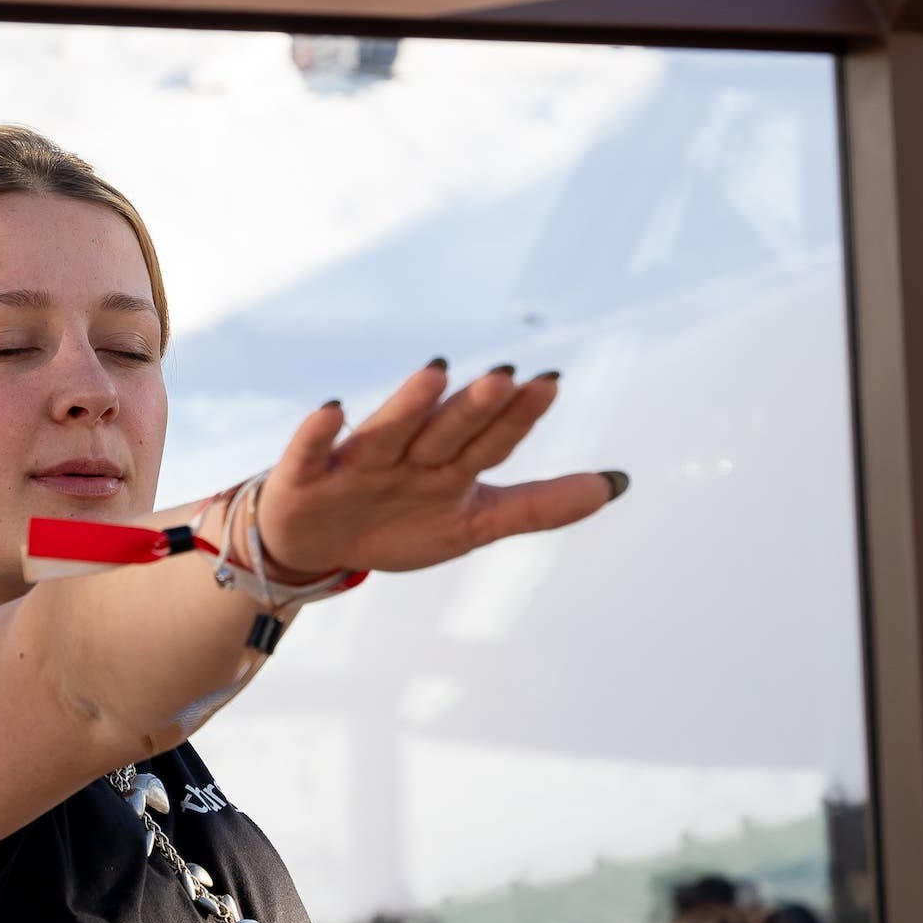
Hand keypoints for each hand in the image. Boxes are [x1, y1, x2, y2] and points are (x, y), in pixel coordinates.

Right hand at [255, 362, 627, 577]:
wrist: (314, 548)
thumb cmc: (397, 525)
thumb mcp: (472, 524)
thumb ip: (539, 506)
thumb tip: (617, 484)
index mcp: (448, 468)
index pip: (490, 441)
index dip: (518, 417)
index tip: (550, 383)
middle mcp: (406, 456)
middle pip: (445, 432)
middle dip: (474, 408)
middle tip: (506, 376)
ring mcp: (356, 463)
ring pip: (387, 431)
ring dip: (409, 405)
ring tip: (436, 374)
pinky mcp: (306, 476)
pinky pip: (310, 451)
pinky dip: (318, 432)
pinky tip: (334, 409)